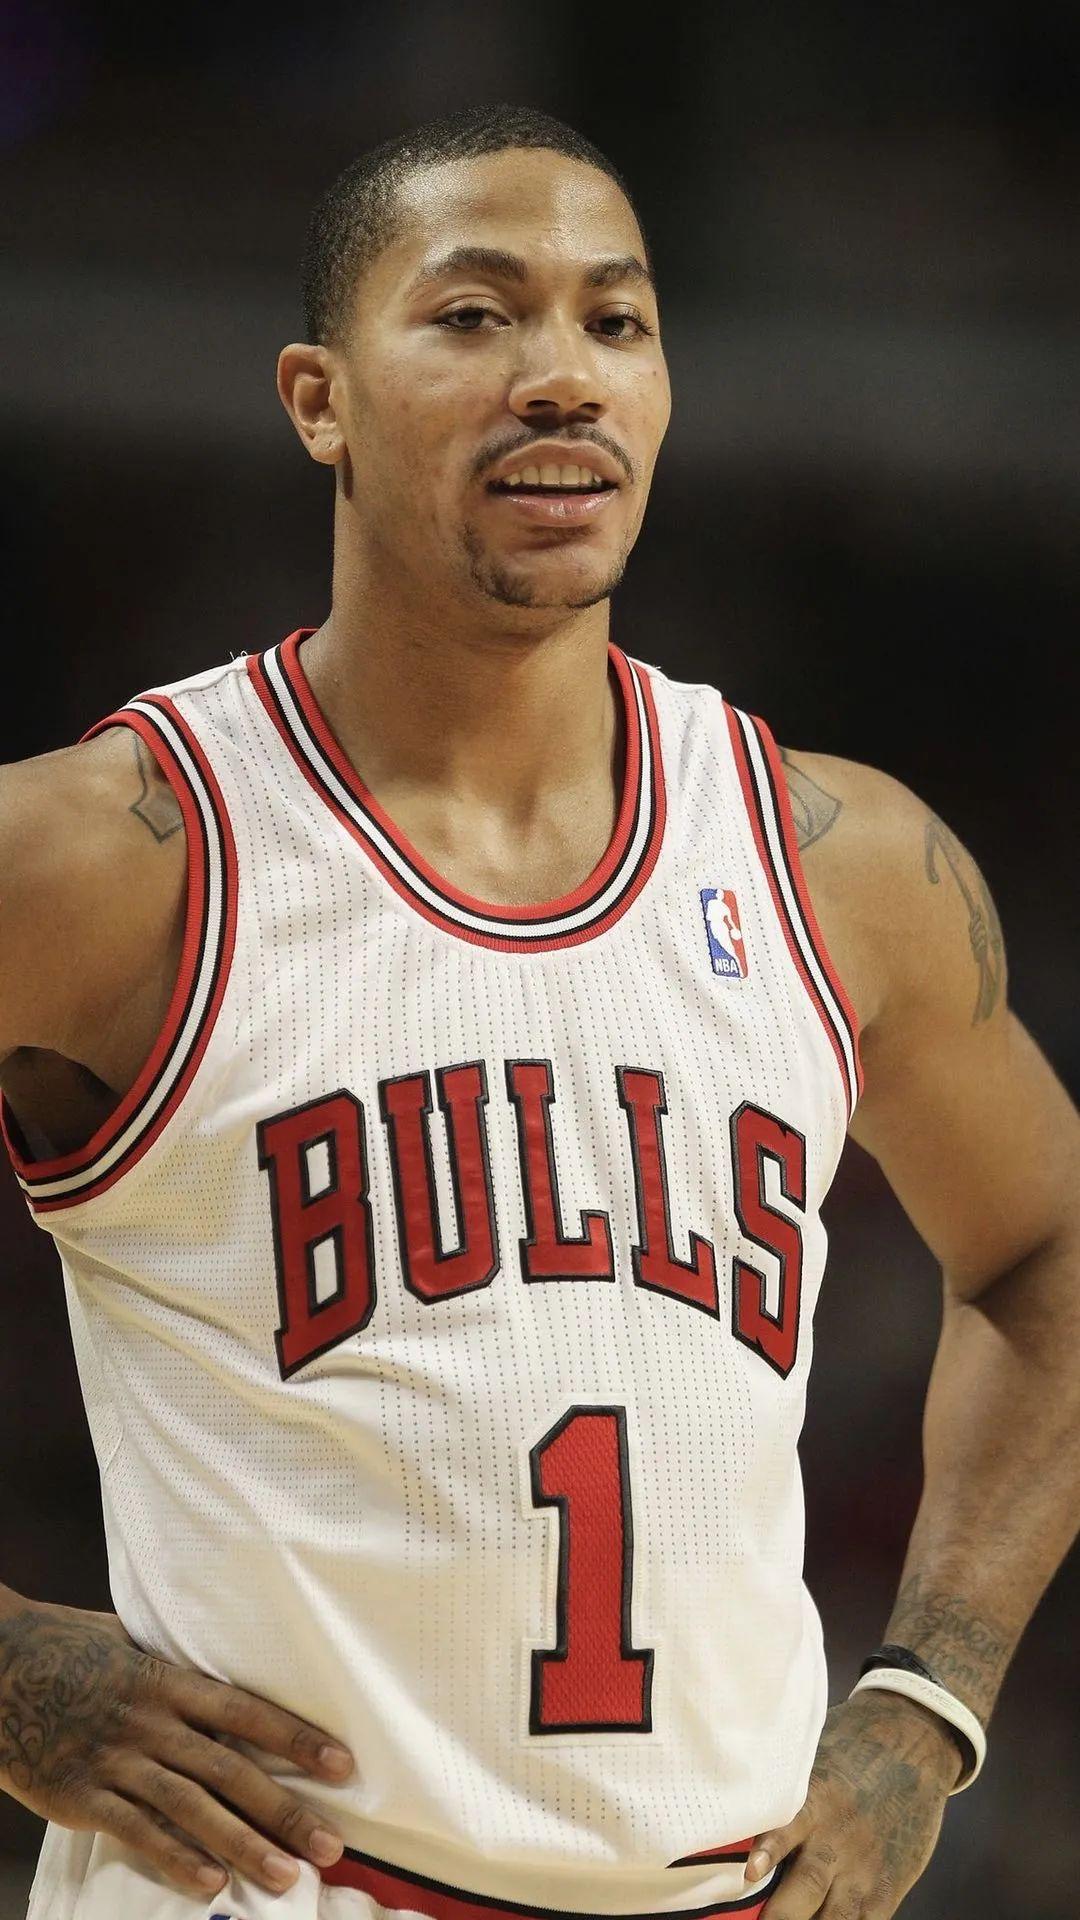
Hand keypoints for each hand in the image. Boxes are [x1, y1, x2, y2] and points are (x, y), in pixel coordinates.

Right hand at [0, 1598, 355, 1900]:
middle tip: (332, 1843)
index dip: (295, 1738)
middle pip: (229, 1769)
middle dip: (285, 1808)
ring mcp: (114, 1761)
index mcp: (166, 1681)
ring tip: (286, 1874)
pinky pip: (135, 1831)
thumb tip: (219, 1663)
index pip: (245, 1712)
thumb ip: (172, 1665)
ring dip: (243, 1843)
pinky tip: (211, 1883)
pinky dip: (175, 1858)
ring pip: (191, 1807)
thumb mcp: (127, 1640)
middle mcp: (149, 1722)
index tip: (341, 1764)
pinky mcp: (79, 1796)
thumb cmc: (65, 1647)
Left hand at [746, 1690, 964, 1917]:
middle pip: (806, 1887)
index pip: (787, 1827)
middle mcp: (838, 1839)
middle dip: (780, 1914)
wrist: (914, 1744)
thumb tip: (733, 1797)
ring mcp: (865, 1868)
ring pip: (835, 1915)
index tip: (751, 1873)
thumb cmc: (853, 1747)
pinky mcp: (888, 1886)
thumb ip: (783, 1789)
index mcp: (816, 1801)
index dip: (769, 1852)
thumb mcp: (814, 1756)